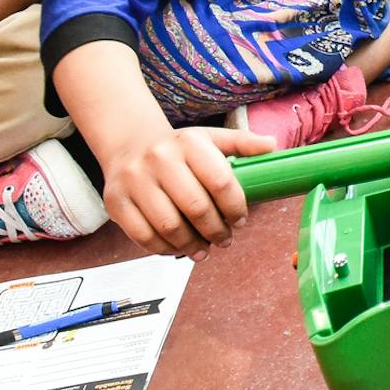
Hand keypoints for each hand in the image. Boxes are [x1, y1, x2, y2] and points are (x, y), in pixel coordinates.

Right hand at [103, 126, 270, 256]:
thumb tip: (272, 145)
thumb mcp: (210, 139)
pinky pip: (144, 237)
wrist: (129, 146)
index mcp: (189, 143)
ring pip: (169, 227)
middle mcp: (159, 158)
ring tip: (204, 249)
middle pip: (196, 208)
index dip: (235, 208)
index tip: (241, 220)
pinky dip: (165, 249)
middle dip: (216, 231)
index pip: (221, 182)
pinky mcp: (116, 201)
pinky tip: (178, 249)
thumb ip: (242, 143)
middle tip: (225, 240)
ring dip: (192, 245)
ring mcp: (134, 180)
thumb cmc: (178, 149)